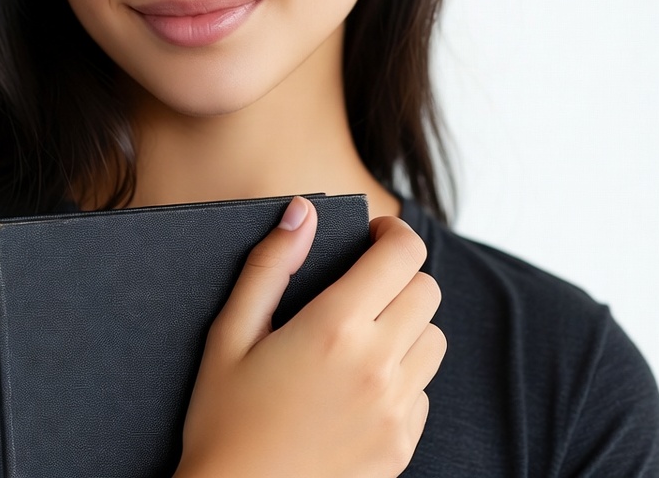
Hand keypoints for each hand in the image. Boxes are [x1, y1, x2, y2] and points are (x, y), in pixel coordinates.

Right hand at [175, 197, 444, 477]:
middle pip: (426, 290)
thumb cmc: (224, 417)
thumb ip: (270, 264)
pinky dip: (403, 376)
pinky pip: (424, 391)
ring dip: (407, 325)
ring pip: (434, 339)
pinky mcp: (401, 447)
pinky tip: (359, 385)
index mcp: (334, 327)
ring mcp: (395, 411)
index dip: (393, 232)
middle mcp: (377, 366)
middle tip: (361, 285)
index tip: (373, 234)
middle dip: (398, 275)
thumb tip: (303, 211)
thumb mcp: (230, 333)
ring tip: (361, 336)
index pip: (402, 254)